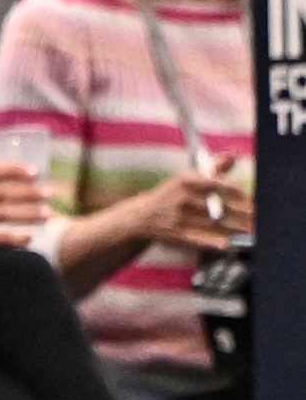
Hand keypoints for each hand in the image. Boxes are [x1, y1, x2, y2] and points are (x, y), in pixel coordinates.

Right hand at [0, 166, 48, 263]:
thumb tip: (27, 179)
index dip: (15, 170)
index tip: (36, 173)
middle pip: (1, 193)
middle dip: (29, 192)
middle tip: (50, 194)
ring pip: (2, 214)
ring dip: (28, 214)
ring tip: (48, 215)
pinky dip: (15, 238)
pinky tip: (30, 238)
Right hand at [137, 158, 252, 254]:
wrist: (142, 216)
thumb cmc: (171, 194)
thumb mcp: (187, 177)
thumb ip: (213, 167)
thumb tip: (233, 155)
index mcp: (186, 180)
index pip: (217, 185)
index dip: (237, 194)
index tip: (252, 201)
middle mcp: (182, 198)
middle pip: (219, 207)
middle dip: (242, 214)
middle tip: (258, 218)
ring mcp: (178, 217)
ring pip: (213, 224)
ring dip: (235, 230)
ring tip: (251, 232)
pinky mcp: (177, 234)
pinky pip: (200, 239)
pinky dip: (214, 242)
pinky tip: (228, 245)